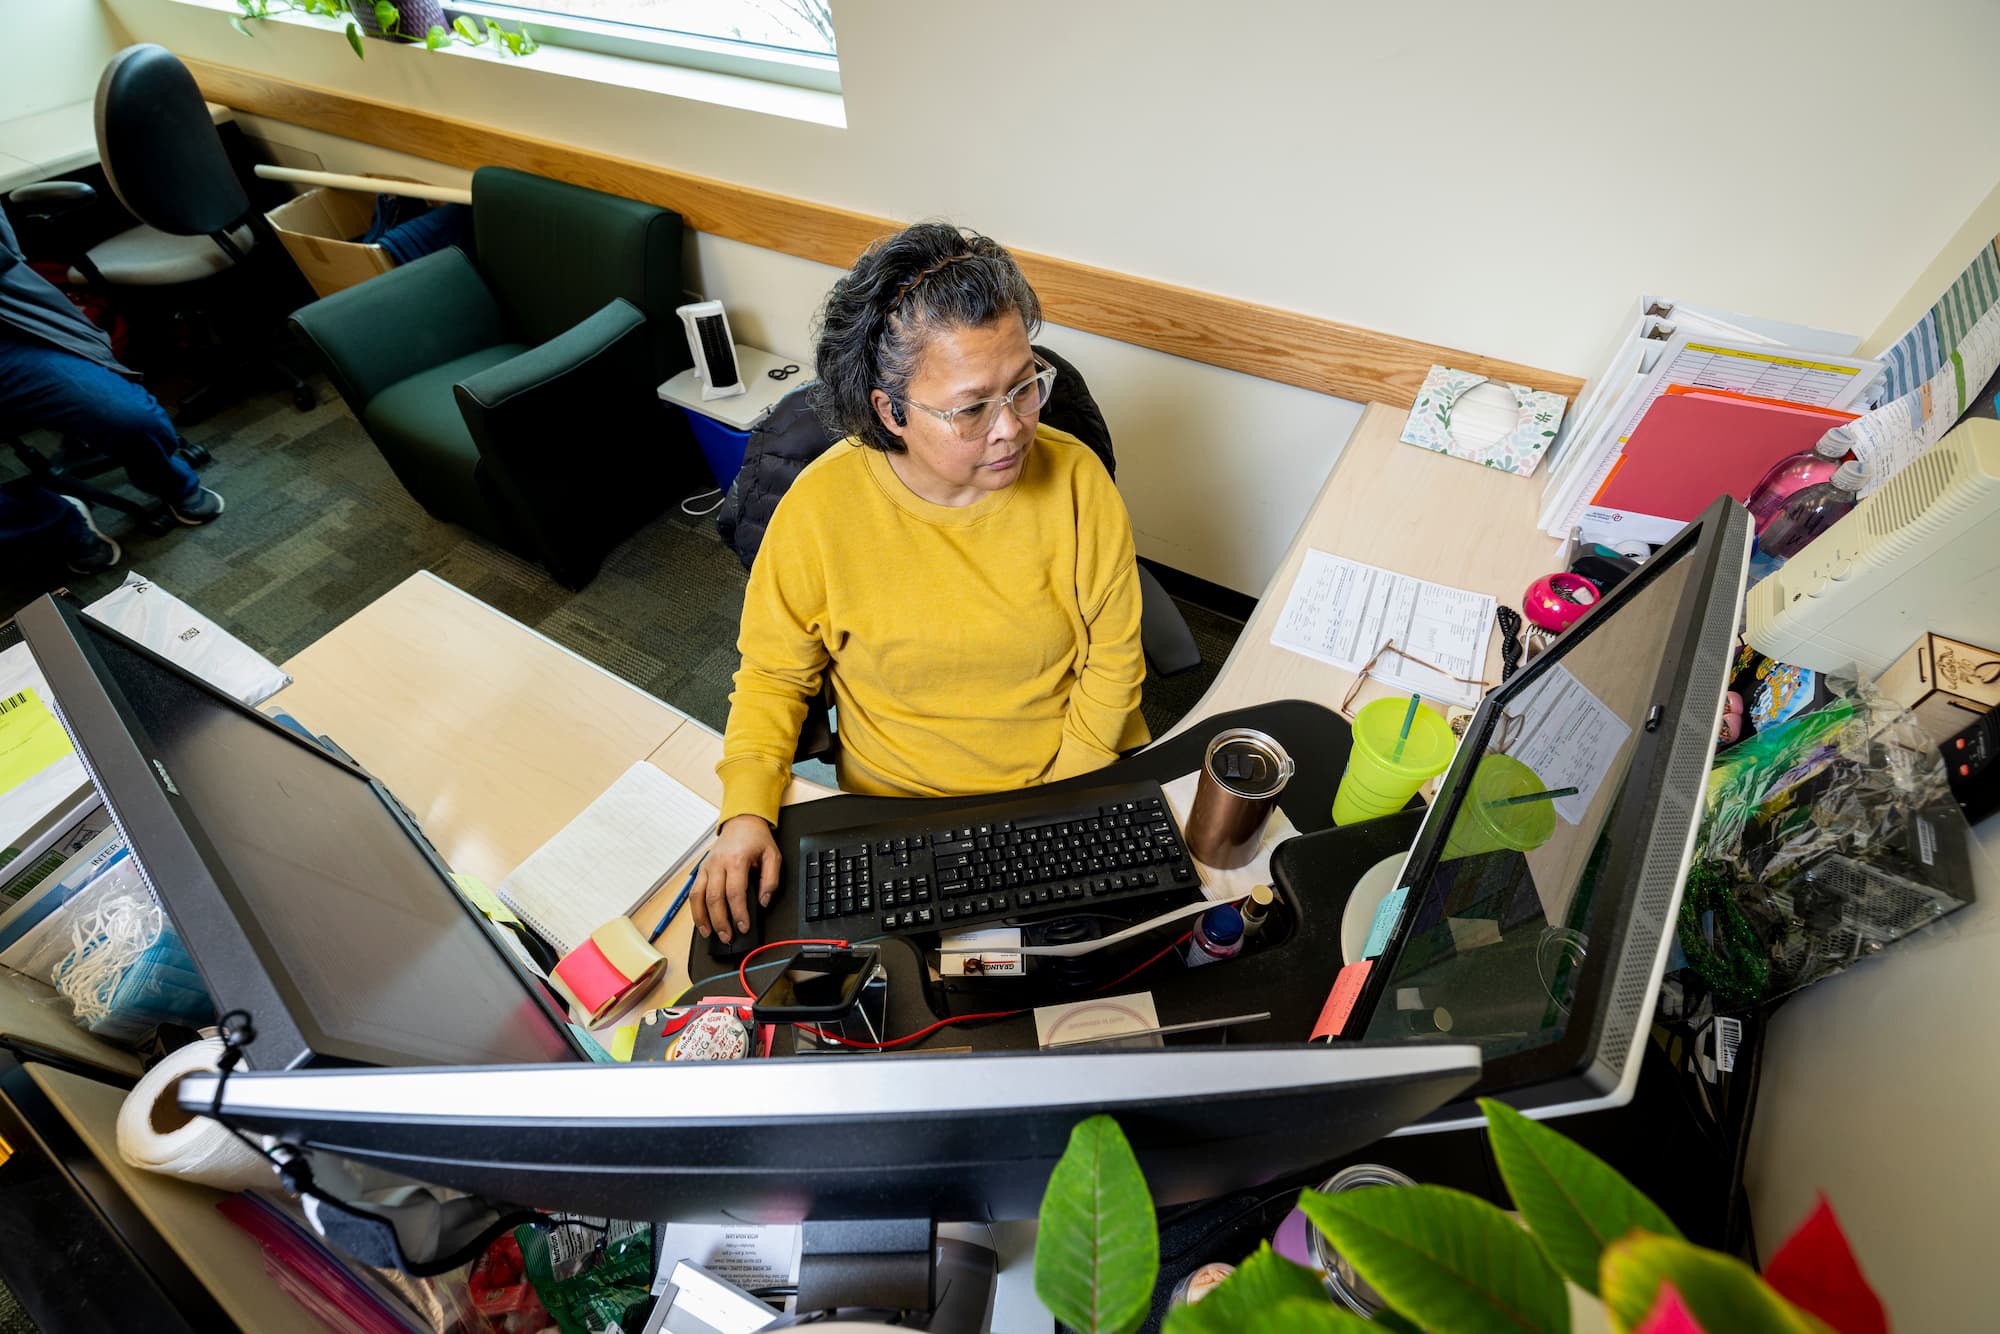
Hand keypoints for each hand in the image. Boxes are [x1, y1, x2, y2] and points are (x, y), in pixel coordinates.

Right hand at [692, 814, 779, 942]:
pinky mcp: (701, 869)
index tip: (743, 927)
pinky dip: (695, 908)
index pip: (735, 893)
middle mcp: (718, 864)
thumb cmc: (756, 839)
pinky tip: (700, 920)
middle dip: (720, 921)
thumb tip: (763, 901)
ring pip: (698, 896)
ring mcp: (706, 866)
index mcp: (736, 860)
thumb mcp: (773, 856)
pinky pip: (693, 891)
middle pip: (714, 898)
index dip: (738, 913)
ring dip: (702, 918)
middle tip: (728, 937)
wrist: (742, 822)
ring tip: (709, 933)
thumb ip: (770, 880)